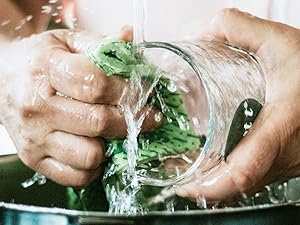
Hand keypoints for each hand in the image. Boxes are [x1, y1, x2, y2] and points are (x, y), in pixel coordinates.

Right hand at [0, 27, 159, 186]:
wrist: (2, 78)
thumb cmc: (38, 61)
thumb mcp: (66, 42)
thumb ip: (100, 42)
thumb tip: (129, 38)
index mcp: (47, 70)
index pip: (97, 86)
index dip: (128, 93)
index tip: (143, 96)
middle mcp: (37, 107)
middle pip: (99, 122)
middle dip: (132, 121)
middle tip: (145, 117)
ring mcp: (35, 137)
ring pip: (90, 155)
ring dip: (111, 146)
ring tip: (113, 133)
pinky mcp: (34, 160)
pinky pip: (76, 176)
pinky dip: (94, 167)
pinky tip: (96, 148)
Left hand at [175, 8, 299, 202]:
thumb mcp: (281, 43)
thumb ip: (241, 29)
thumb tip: (207, 33)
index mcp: (278, 128)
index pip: (244, 171)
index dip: (212, 187)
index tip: (184, 186)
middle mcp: (282, 155)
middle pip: (236, 185)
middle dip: (201, 187)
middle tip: (174, 175)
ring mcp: (284, 164)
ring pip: (244, 185)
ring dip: (213, 184)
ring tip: (186, 171)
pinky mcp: (284, 163)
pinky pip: (253, 177)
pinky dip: (229, 177)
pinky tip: (215, 165)